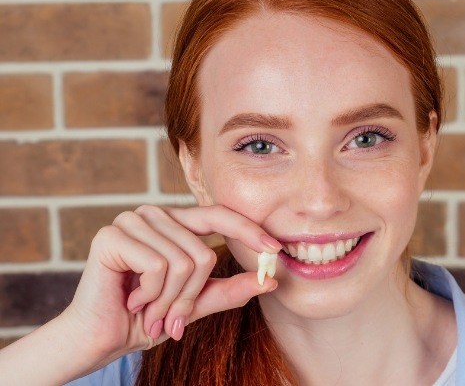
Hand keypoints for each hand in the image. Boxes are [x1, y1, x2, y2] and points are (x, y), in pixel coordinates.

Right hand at [62, 204, 280, 372]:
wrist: (101, 338)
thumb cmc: (147, 317)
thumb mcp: (195, 303)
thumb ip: (230, 289)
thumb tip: (271, 280)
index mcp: (175, 223)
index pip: (219, 215)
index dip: (249, 230)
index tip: (275, 249)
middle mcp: (155, 215)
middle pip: (203, 252)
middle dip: (190, 296)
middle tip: (170, 318)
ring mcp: (132, 221)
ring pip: (183, 262)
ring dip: (169, 300)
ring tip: (148, 310)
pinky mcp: (112, 235)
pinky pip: (158, 266)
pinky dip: (151, 294)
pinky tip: (132, 299)